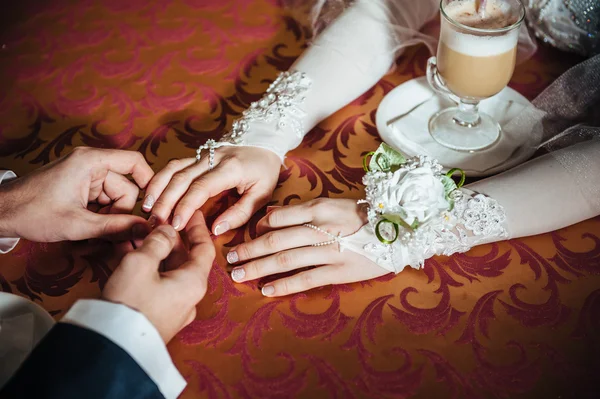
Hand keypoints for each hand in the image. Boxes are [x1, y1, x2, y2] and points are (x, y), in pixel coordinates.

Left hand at [0, 147, 153, 242]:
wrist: (0, 214)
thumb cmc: (32, 212)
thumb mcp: (78, 224)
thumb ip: (115, 228)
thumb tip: (145, 231)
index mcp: (91, 162)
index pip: (134, 163)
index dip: (149, 183)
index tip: (152, 208)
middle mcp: (91, 165)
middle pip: (126, 190)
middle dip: (120, 216)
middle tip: (113, 240)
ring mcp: (85, 178)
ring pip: (114, 202)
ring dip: (108, 223)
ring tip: (91, 241)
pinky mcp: (80, 189)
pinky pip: (102, 205)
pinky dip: (98, 221)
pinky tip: (86, 236)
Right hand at [102, 211, 215, 342]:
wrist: (110, 349)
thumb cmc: (129, 304)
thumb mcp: (141, 263)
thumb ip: (157, 242)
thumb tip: (167, 231)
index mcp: (193, 282)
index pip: (204, 248)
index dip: (198, 227)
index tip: (192, 211)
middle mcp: (187, 296)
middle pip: (184, 259)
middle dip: (169, 237)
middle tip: (156, 219)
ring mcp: (172, 308)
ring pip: (166, 270)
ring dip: (154, 250)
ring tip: (137, 232)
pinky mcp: (155, 315)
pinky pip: (154, 284)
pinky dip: (145, 266)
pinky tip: (127, 252)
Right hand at [142, 146, 280, 234]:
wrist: (265, 142)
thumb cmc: (264, 171)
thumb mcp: (262, 194)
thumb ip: (239, 213)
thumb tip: (214, 230)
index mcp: (230, 169)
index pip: (200, 187)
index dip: (185, 206)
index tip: (175, 225)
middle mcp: (213, 158)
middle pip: (181, 178)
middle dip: (165, 201)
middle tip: (155, 222)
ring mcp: (203, 154)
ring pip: (173, 168)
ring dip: (158, 188)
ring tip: (147, 208)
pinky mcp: (197, 155)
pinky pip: (175, 165)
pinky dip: (160, 178)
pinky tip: (151, 193)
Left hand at [226, 198, 388, 296]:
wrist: (399, 233)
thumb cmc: (362, 216)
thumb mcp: (332, 204)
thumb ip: (300, 210)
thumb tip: (269, 214)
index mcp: (320, 208)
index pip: (279, 217)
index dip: (257, 227)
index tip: (243, 235)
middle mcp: (321, 229)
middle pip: (276, 240)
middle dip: (248, 249)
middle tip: (229, 258)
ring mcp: (330, 252)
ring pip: (286, 261)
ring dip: (258, 268)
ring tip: (239, 274)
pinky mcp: (339, 272)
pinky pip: (306, 279)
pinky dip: (284, 285)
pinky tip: (266, 290)